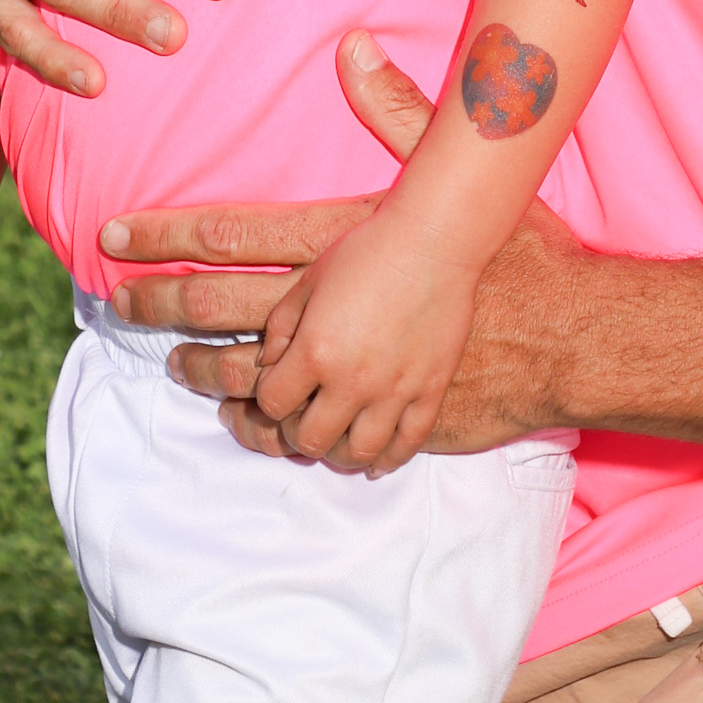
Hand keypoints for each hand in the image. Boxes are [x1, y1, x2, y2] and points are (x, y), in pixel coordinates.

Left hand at [106, 33, 591, 462]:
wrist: (568, 330)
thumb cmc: (513, 248)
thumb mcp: (448, 174)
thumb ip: (395, 110)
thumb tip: (355, 43)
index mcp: (341, 249)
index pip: (228, 235)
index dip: (164, 235)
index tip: (112, 234)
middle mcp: (335, 318)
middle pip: (220, 314)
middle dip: (160, 311)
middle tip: (119, 308)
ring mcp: (359, 378)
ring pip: (258, 395)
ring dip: (215, 385)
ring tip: (186, 374)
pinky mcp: (387, 421)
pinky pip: (317, 441)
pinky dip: (286, 435)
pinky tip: (270, 428)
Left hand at [252, 213, 479, 473]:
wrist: (435, 241)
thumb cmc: (369, 250)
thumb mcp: (309, 279)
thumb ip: (281, 325)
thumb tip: (267, 364)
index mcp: (315, 351)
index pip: (272, 404)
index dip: (268, 400)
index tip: (277, 388)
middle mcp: (352, 381)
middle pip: (309, 439)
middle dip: (297, 433)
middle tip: (302, 419)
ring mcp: (395, 391)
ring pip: (356, 452)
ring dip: (337, 451)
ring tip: (336, 437)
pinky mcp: (430, 391)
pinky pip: (407, 444)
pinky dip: (387, 460)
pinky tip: (376, 460)